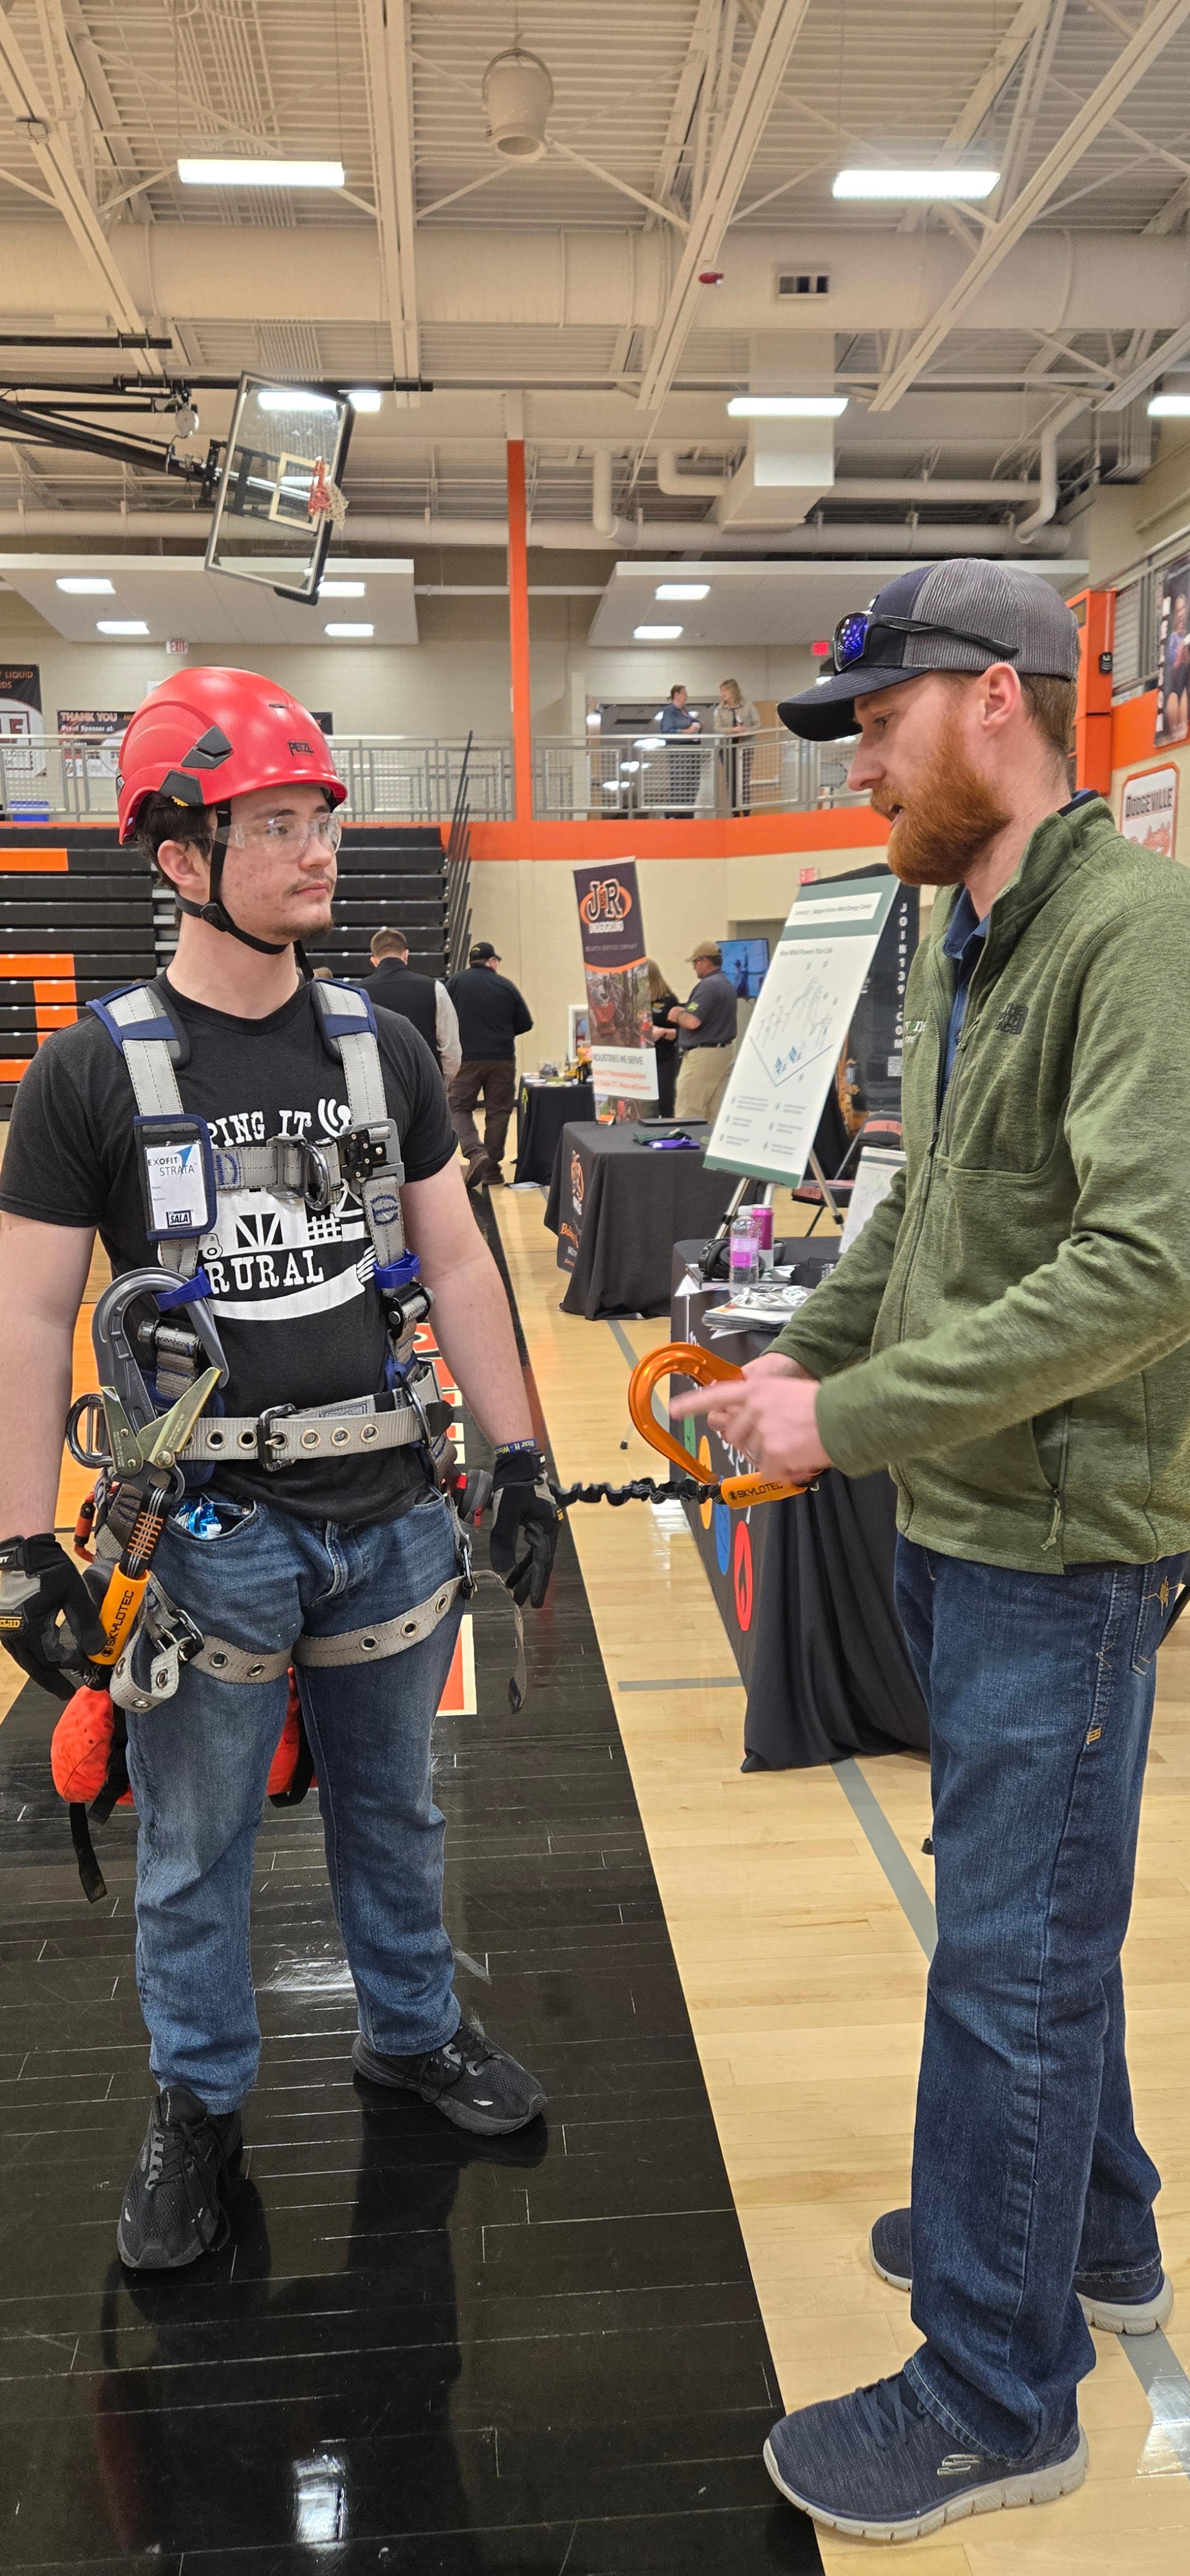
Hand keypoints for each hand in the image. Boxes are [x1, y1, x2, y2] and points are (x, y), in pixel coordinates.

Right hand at [0, 1531, 106, 1697]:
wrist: (21, 1547)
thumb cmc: (45, 1566)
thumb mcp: (72, 1591)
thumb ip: (87, 1621)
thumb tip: (98, 1648)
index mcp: (27, 1628)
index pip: (52, 1657)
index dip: (72, 1663)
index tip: (89, 1663)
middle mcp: (12, 1633)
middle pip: (33, 1666)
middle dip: (50, 1681)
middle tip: (64, 1693)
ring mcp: (5, 1627)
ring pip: (24, 1657)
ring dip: (41, 1668)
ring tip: (56, 1678)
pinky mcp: (4, 1620)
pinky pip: (18, 1646)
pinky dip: (32, 1654)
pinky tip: (42, 1654)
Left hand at [489, 1447, 560, 1608]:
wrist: (518, 1464)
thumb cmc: (514, 1485)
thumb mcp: (507, 1513)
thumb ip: (503, 1540)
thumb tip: (501, 1568)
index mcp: (547, 1528)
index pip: (543, 1562)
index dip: (538, 1584)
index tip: (535, 1603)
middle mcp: (548, 1530)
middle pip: (540, 1563)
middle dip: (531, 1584)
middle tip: (522, 1603)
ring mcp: (542, 1527)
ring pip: (535, 1557)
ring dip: (525, 1574)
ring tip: (514, 1592)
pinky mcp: (533, 1524)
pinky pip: (529, 1548)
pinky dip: (521, 1561)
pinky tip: (511, 1572)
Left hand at [671, 1370, 830, 1484]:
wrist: (844, 1415)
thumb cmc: (819, 1404)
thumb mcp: (783, 1392)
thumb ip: (758, 1404)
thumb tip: (738, 1420)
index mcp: (755, 1389)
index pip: (716, 1395)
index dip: (693, 1404)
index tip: (673, 1410)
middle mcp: (754, 1408)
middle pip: (733, 1435)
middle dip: (749, 1441)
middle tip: (774, 1440)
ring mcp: (762, 1431)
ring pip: (750, 1453)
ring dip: (767, 1455)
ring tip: (792, 1446)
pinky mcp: (773, 1453)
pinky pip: (766, 1470)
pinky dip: (780, 1470)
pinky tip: (795, 1460)